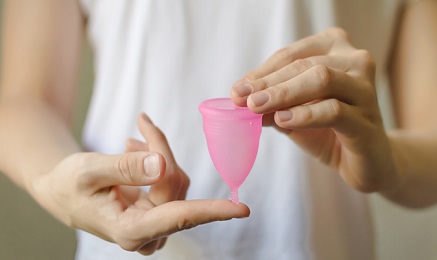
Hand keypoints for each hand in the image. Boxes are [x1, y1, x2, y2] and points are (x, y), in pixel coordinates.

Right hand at [32, 113, 249, 254]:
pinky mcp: (159, 212)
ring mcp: (155, 224)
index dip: (211, 211)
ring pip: (176, 180)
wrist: (61, 190)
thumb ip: (125, 167)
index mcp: (130, 230)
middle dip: (160, 149)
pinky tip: (137, 148)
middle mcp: (147, 232)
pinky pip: (172, 180)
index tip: (241, 209)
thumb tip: (161, 166)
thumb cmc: (69, 183)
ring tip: (133, 138)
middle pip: (175, 185)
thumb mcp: (88, 171)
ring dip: (160, 152)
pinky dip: (160, 159)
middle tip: (142, 123)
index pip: (178, 217)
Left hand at [231, 28, 397, 192]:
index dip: (262, 72)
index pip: (291, 55)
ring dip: (283, 94)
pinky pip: (334, 110)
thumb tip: (240, 98)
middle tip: (241, 99)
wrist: (367, 161)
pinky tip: (283, 120)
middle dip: (268, 83)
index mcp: (337, 50)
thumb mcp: (295, 113)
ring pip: (321, 80)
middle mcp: (356, 61)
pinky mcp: (368, 119)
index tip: (237, 90)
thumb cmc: (330, 129)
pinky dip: (305, 115)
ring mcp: (366, 89)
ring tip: (256, 108)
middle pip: (304, 65)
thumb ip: (273, 103)